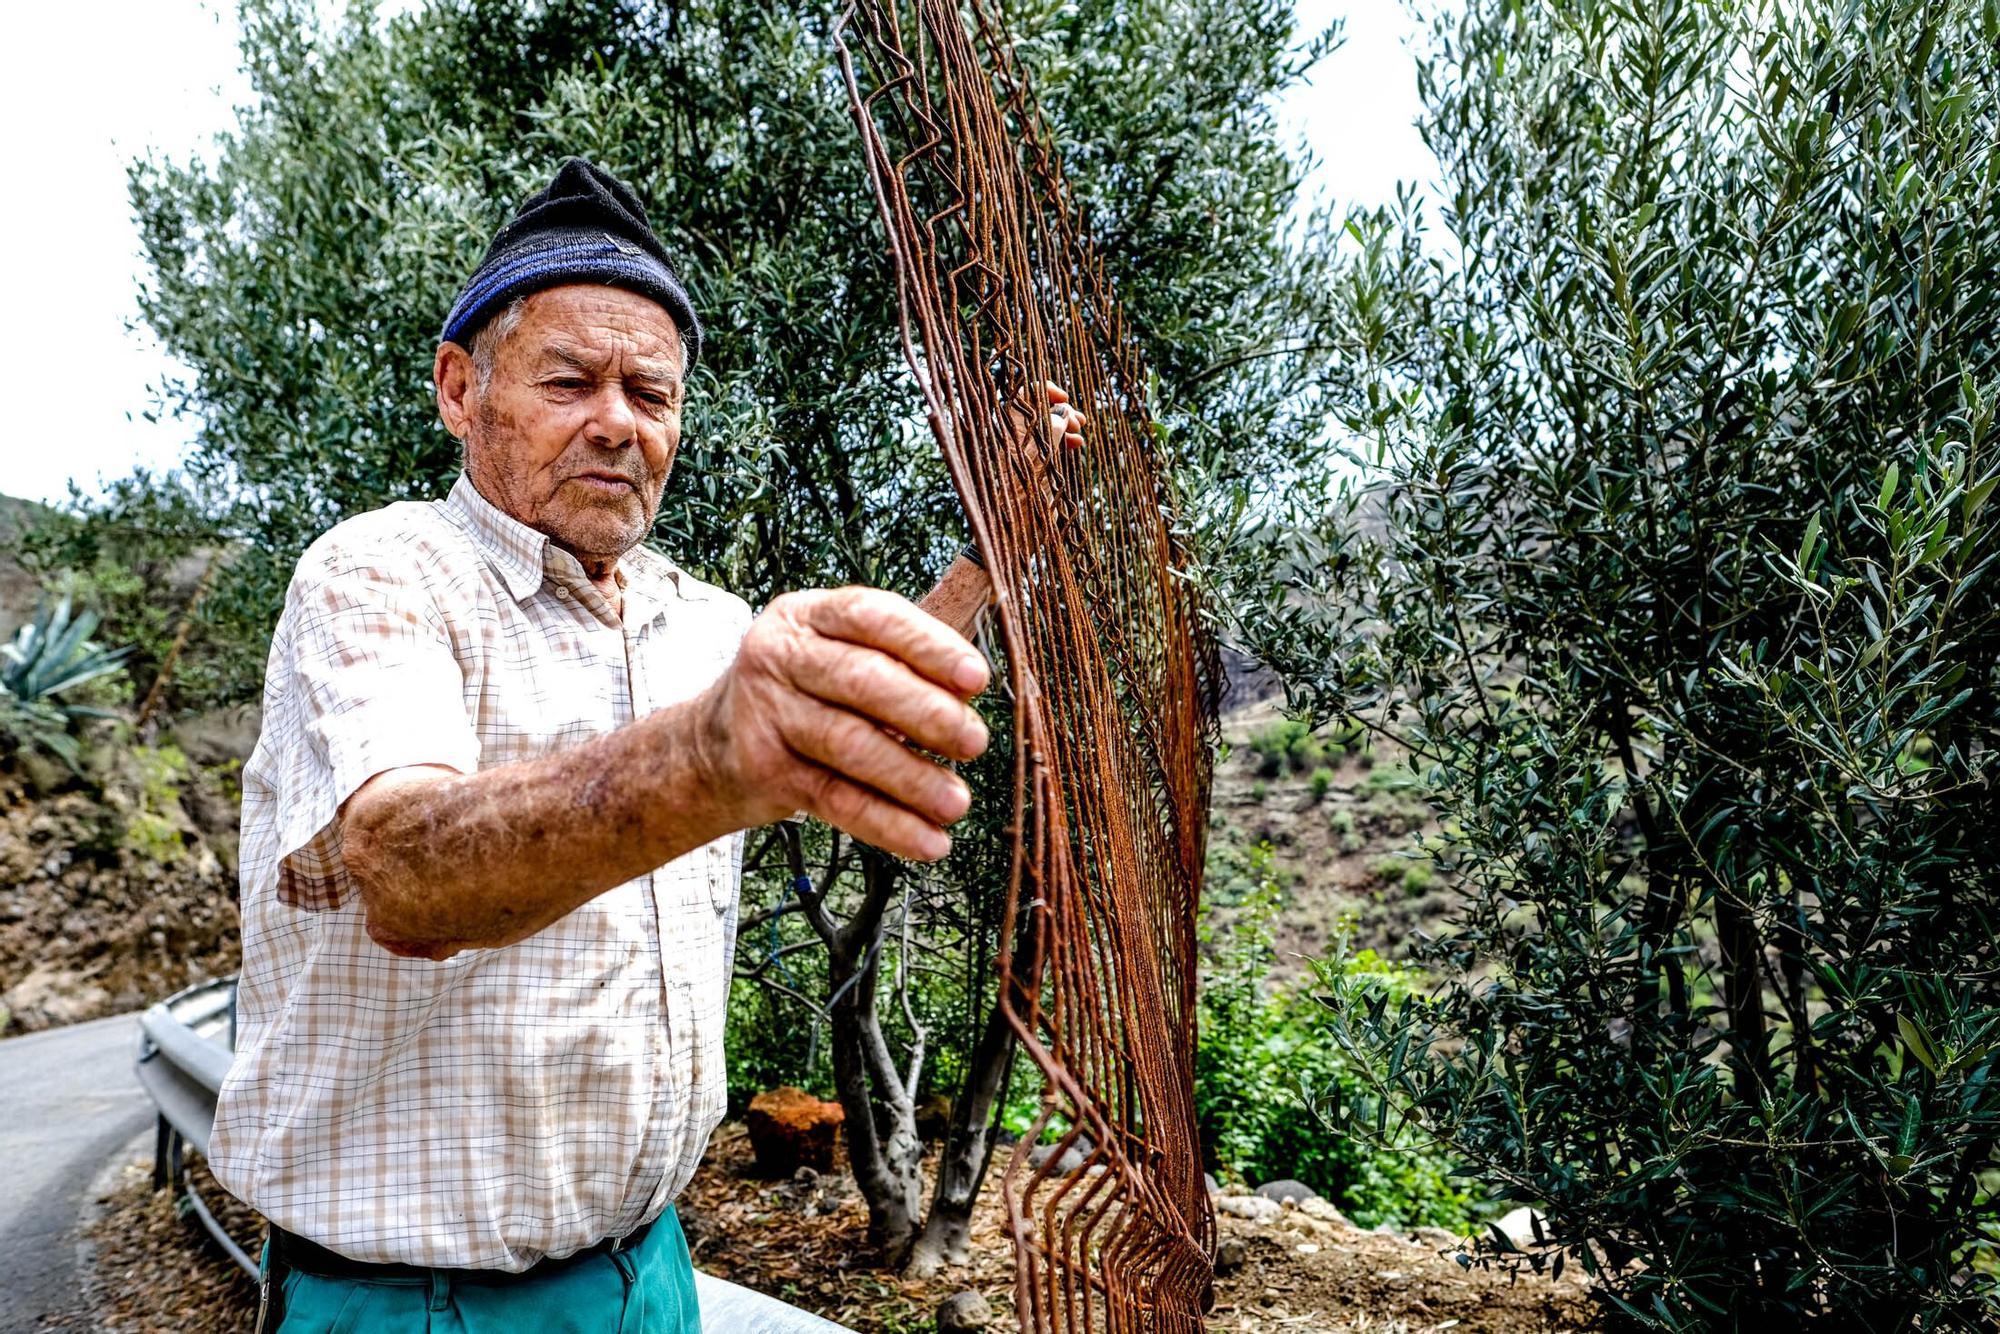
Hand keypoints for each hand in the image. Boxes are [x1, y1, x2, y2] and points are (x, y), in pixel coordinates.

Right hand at [695, 587, 992, 860]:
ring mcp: (767, 713)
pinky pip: (836, 799)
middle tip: (974, 742)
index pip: (872, 615)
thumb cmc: (805, 693)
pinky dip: (889, 824)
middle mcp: (779, 656)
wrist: (713, 747)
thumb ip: (899, 661)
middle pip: (862, 680)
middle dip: (927, 713)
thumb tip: (968, 692)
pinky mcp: (765, 771)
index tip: (976, 678)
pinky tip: (930, 842)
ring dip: (912, 777)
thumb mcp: (838, 654)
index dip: (928, 645)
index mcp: (808, 615)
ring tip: (958, 802)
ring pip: (850, 744)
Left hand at [1007, 380, 1088, 481]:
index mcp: (1012, 429)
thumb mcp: (1042, 453)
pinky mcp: (1036, 465)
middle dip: (1062, 410)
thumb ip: (1054, 427)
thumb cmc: (1026, 489)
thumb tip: (1063, 410)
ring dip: (1068, 425)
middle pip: (1041, 409)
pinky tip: (1077, 445)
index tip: (1064, 398)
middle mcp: (1018, 436)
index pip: (1025, 395)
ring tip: (1081, 434)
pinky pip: (1052, 443)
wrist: (1020, 525)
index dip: (1045, 391)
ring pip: (1049, 427)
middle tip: (1080, 421)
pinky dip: (1065, 441)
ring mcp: (1027, 451)